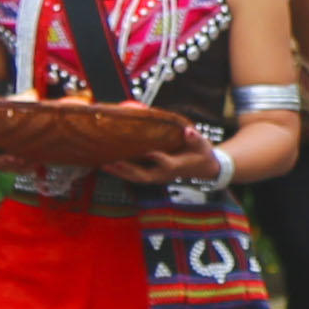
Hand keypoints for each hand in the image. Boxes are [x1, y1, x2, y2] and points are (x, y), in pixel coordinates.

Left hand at [102, 123, 224, 186]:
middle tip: (111, 161)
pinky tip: (110, 166)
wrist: (205, 168)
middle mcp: (163, 174)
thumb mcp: (202, 144)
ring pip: (136, 178)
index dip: (153, 156)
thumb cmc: (202, 153)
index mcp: (175, 166)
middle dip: (127, 169)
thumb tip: (188, 131)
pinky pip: (135, 176)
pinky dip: (122, 173)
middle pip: (142, 175)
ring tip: (103, 165)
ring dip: (120, 173)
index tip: (142, 150)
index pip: (162, 162)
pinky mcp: (153, 176)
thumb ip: (194, 138)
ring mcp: (157, 177)